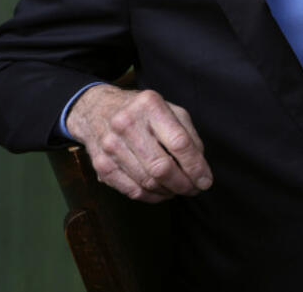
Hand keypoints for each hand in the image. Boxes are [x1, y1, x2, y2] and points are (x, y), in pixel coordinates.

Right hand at [66, 84, 212, 202]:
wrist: (97, 108)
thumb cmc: (141, 111)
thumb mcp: (169, 109)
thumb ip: (188, 134)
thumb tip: (200, 167)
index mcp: (150, 106)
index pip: (179, 143)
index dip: (196, 167)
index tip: (206, 180)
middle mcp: (127, 124)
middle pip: (162, 167)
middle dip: (183, 184)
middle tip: (194, 189)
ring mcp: (111, 145)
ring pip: (147, 183)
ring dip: (169, 192)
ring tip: (179, 189)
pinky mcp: (100, 165)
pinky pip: (131, 191)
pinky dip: (151, 197)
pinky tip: (161, 192)